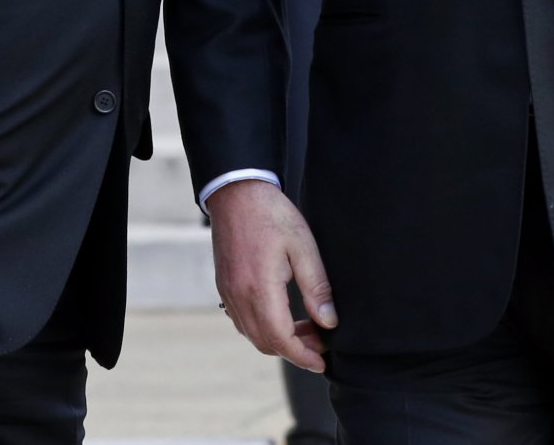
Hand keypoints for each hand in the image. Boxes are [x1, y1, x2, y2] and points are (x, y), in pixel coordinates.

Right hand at [205, 177, 335, 370]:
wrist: (236, 191)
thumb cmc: (271, 214)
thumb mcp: (303, 246)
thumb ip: (317, 287)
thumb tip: (329, 322)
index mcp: (259, 288)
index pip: (280, 339)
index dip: (303, 356)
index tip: (322, 362)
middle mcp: (238, 296)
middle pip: (265, 343)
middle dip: (294, 350)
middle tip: (320, 342)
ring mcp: (228, 291)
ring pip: (252, 334)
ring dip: (278, 339)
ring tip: (306, 327)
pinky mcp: (224, 285)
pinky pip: (241, 320)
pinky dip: (262, 327)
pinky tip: (282, 314)